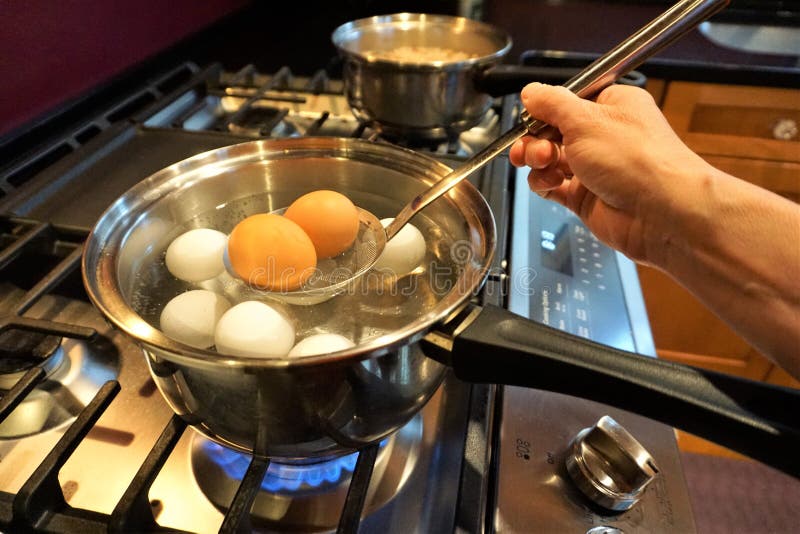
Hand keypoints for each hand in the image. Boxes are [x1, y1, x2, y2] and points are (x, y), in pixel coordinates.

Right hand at [509, 82, 711, 265]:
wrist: (661, 212)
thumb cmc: (638, 160)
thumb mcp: (586, 119)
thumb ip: (552, 103)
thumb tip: (531, 92)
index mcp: (612, 108)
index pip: (568, 101)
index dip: (545, 110)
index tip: (530, 116)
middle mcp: (604, 137)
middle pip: (553, 131)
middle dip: (536, 138)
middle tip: (531, 146)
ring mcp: (595, 169)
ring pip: (550, 159)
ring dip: (538, 160)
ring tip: (542, 163)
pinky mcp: (586, 197)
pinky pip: (553, 186)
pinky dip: (544, 183)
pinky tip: (549, 182)